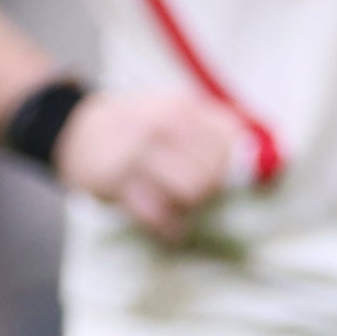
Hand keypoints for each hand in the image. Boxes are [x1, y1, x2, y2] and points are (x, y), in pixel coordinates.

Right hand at [56, 86, 259, 236]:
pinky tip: (168, 226)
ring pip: (191, 193)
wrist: (72, 130)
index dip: (232, 165)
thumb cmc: (132, 125)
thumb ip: (211, 128)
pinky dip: (170, 229)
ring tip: (179, 207)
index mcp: (181, 106)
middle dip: (209, 191)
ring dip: (190, 209)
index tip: (221, 176)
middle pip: (213, 171)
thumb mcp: (169, 108)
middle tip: (194, 194)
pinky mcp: (116, 182)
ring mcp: (137, 152)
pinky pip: (158, 216)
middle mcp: (161, 124)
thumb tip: (264, 155)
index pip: (230, 140)